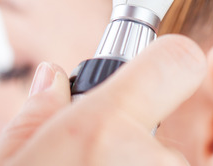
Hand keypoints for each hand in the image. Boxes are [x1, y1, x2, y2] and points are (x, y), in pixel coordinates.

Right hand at [0, 35, 205, 164]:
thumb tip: (52, 80)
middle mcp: (149, 160)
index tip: (158, 65)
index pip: (176, 60)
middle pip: (159, 128)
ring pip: (162, 165)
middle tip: (88, 160)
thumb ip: (36, 117)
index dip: (167, 58)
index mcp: (102, 131)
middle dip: (131, 141)